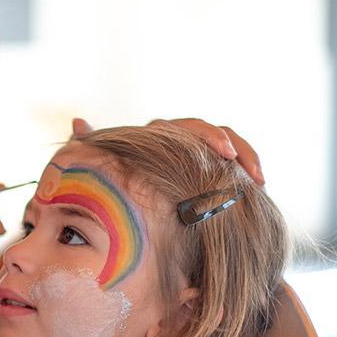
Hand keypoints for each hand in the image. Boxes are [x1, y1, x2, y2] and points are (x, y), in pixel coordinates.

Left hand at [71, 117, 264, 184]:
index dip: (205, 137)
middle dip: (231, 145)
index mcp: (154, 137)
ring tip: (258, 181)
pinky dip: (245, 172)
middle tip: (241, 167)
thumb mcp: (97, 169)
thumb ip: (89, 147)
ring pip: (227, 145)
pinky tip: (256, 187)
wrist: (119, 214)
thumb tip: (78, 122)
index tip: (223, 154)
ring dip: (245, 156)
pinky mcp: (208, 173)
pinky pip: (231, 167)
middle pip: (210, 131)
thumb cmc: (104, 188)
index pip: (182, 128)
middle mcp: (176, 141)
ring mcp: (194, 156)